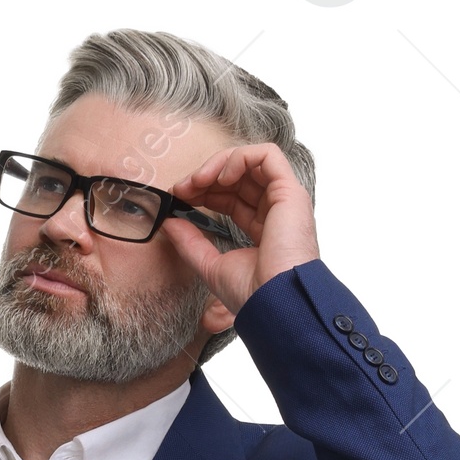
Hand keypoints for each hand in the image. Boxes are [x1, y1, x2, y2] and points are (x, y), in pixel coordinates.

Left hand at [163, 141, 319, 317]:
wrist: (273, 304)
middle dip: (206, 177)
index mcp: (261, 229)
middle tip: (182, 188)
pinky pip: (267, 155)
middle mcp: (275, 211)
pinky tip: (221, 177)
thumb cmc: (252, 295)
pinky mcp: (291, 191)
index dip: (204, 192)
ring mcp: (284, 200)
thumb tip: (168, 223)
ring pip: (251, 161)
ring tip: (197, 181)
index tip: (179, 197)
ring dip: (219, 165)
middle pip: (238, 178)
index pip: (231, 198)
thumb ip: (189, 243)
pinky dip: (240, 158)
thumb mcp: (210, 266)